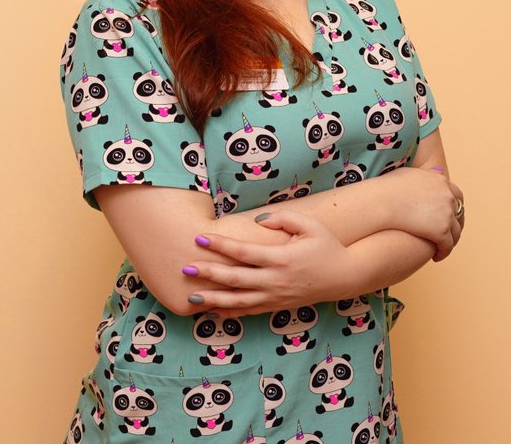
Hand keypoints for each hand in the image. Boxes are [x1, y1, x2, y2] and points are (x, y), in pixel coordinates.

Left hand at [182, 209, 352, 315]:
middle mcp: (276, 280)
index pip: (244, 252)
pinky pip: (250, 312)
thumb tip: (258, 219)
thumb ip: (283, 218)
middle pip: (236, 279)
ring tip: (191, 297)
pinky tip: (212, 311)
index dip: (220, 245)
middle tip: (186, 268)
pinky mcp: (277, 306)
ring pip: (239, 302)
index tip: (200, 238)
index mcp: (282, 258)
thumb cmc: (327, 246)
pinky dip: (230, 313)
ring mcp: (276, 296)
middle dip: (209, 274)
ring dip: (214, 299)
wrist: (345, 276)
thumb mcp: (310, 225)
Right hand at [382, 166, 463, 260]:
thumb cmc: (387, 188)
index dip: (454, 205)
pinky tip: (436, 257)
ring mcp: (446, 214)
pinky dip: (443, 252)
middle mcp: (447, 196)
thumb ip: (422, 175)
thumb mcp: (408, 174)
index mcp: (440, 181)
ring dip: (450, 241)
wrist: (381, 201)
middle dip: (456, 223)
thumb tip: (427, 175)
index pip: (456, 194)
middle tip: (449, 233)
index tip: (449, 213)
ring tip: (441, 248)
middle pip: (459, 212)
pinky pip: (447, 246)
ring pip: (455, 232)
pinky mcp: (442, 231)